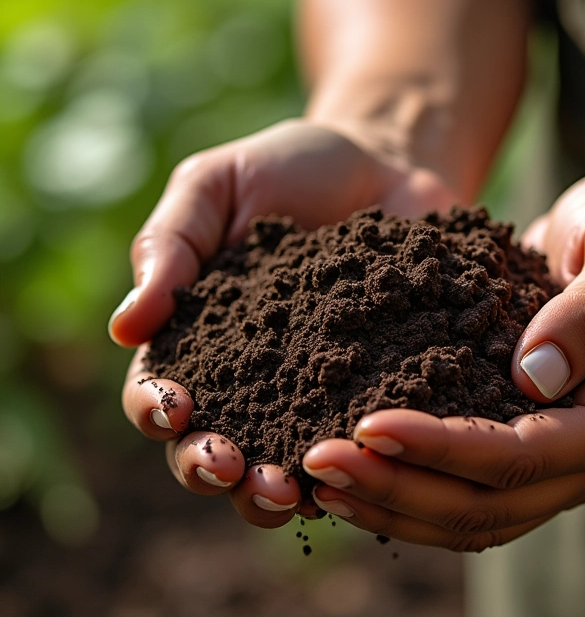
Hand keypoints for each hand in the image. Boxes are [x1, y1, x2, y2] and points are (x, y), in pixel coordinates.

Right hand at [114, 117, 457, 524]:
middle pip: (214, 444)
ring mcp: (317, 388)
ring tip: (288, 493)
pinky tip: (359, 472)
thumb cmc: (294, 166)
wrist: (388, 162)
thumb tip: (125, 327)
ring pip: (281, 462)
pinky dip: (352, 464)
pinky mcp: (377, 386)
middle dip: (212, 468)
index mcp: (202, 333)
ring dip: (273, 490)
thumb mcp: (219, 184)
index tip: (176, 408)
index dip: (157, 408)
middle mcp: (254, 375)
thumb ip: (171, 245)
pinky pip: (359, 438)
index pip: (161, 388)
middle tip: (232, 470)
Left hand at [302, 170, 584, 549]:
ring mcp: (563, 459)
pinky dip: (410, 486)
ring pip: (475, 515)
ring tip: (319, 479)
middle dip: (401, 488)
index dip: (446, 449)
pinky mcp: (529, 446)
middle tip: (317, 462)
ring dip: (395, 502)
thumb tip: (536, 377)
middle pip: (493, 502)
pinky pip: (468, 487)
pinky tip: (356, 470)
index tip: (368, 424)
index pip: (531, 454)